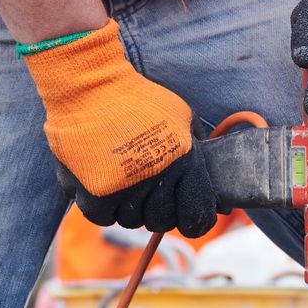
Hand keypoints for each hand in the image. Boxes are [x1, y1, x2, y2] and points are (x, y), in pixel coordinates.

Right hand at [21, 20, 218, 237]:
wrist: (91, 86)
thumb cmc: (140, 99)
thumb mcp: (183, 117)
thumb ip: (200, 151)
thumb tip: (217, 193)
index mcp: (185, 162)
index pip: (196, 218)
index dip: (194, 221)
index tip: (187, 215)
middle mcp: (157, 179)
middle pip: (161, 221)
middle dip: (159, 210)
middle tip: (149, 190)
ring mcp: (124, 189)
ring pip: (131, 220)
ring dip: (130, 206)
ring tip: (124, 182)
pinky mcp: (95, 192)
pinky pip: (103, 218)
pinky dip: (104, 207)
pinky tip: (105, 186)